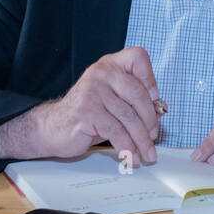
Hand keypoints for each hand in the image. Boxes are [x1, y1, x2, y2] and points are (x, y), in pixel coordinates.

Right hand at [27, 46, 161, 164]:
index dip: (151, 78)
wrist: (53, 127)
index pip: (138, 57)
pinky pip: (116, 131)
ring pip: (128, 117)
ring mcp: (92, 91)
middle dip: (150, 120)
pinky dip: (127, 147)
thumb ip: (134, 101)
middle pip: (138, 94)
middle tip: (154, 136)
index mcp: (110, 65)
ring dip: (141, 140)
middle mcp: (101, 73)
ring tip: (146, 153)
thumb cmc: (87, 114)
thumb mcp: (113, 102)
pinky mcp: (87, 112)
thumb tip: (160, 111)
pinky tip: (130, 156)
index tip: (156, 100)